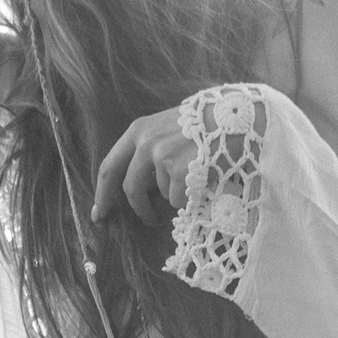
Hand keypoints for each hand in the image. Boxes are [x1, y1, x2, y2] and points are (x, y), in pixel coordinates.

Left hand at [92, 106, 195, 225]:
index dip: (102, 194)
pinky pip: (177, 200)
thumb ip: (149, 150)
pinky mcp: (179, 172)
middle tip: (148, 219)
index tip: (100, 213)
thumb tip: (138, 188)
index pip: (110, 167)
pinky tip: (203, 178)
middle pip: (130, 188)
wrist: (237, 118)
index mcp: (139, 131)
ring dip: (175, 193)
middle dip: (138, 209)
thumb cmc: (205, 124)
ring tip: (196, 175)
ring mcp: (162, 157)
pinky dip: (189, 197)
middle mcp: (146, 143)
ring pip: (161, 194)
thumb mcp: (169, 127)